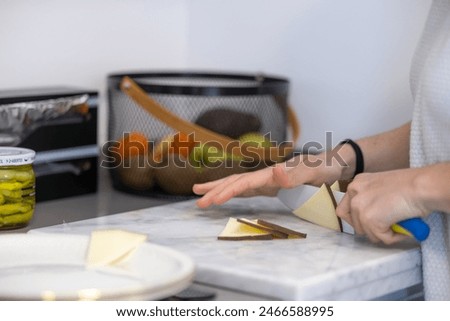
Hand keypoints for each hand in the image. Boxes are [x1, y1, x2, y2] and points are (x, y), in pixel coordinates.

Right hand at [193, 153, 342, 207]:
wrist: (332, 165)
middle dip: (215, 191)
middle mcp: (265, 175)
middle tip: (197, 201)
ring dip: (219, 189)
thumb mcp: (314, 172)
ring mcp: (266, 180)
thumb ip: (295, 173)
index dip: (228, 191)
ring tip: (199, 193)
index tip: (212, 200)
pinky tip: (224, 196)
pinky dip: (232, 192)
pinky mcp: (270, 186)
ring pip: (237, 184)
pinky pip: (246, 190)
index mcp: (272, 174)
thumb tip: (275, 171)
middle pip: (235, 182)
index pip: (245, 183)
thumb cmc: (324, 169)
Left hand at [335, 168, 428, 243]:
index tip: (371, 221)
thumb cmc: (411, 184)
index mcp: (356, 184)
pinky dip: (394, 237)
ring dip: (383, 233)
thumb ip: (372, 199)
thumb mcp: (382, 186)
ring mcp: (360, 208)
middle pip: (353, 224)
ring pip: (367, 233)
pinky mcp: (369, 220)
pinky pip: (381, 239)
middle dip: (370, 228)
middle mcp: (354, 194)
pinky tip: (404, 227)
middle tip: (386, 226)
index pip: (345, 209)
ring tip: (399, 223)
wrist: (421, 186)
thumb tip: (373, 216)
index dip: (358, 219)